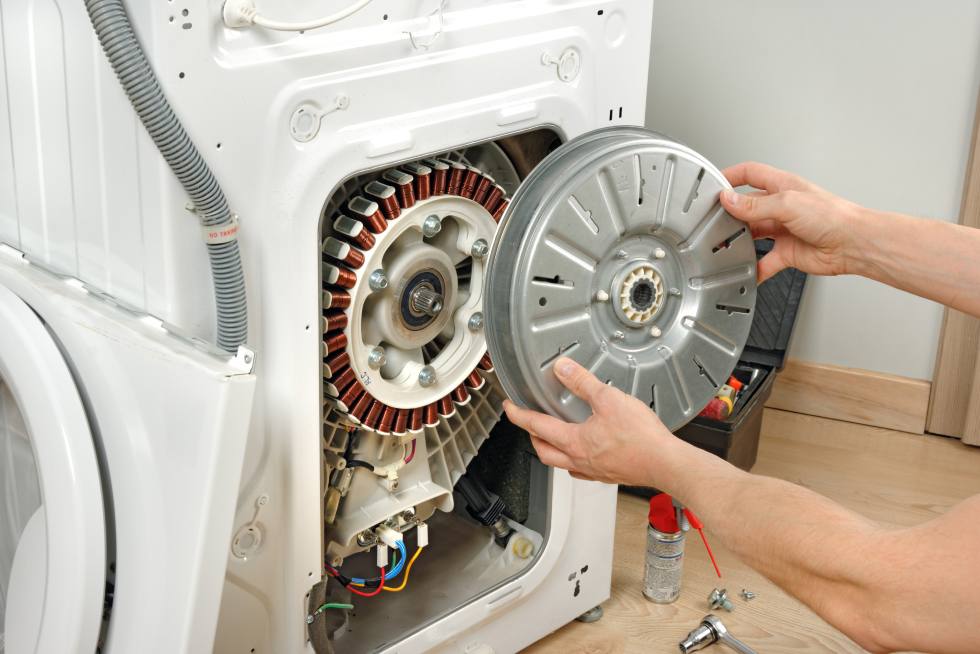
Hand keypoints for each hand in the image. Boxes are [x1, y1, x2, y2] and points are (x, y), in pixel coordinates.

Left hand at [502, 357, 684, 487]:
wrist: (666, 463)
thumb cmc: (641, 438)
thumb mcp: (609, 399)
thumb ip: (583, 382)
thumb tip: (563, 369)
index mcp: (574, 441)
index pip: (536, 426)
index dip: (519, 415)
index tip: (509, 407)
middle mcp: (580, 459)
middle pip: (543, 450)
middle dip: (531, 435)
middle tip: (527, 422)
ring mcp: (594, 470)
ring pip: (561, 463)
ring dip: (551, 449)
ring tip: (551, 436)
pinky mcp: (608, 474)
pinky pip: (581, 470)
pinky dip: (573, 460)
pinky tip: (582, 453)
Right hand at [720, 162, 863, 281]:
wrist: (854, 244)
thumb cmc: (833, 216)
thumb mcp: (787, 204)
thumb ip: (754, 204)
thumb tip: (729, 200)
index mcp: (783, 186)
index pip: (750, 173)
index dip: (731, 175)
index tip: (713, 184)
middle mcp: (782, 206)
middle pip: (748, 206)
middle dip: (731, 213)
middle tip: (714, 220)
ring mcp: (784, 230)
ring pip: (753, 234)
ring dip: (740, 241)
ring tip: (726, 245)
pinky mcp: (787, 252)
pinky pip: (765, 261)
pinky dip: (756, 268)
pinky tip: (748, 271)